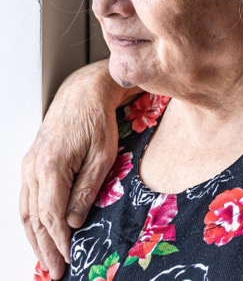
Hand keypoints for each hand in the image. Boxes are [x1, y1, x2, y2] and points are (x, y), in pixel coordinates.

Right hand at [20, 60, 137, 278]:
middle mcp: (33, 168)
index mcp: (51, 167)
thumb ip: (87, 189)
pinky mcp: (32, 163)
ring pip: (26, 211)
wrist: (83, 93)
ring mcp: (29, 165)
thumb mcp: (102, 155)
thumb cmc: (97, 119)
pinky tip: (39, 233)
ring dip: (35, 238)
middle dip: (45, 248)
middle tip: (55, 272)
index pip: (52, 216)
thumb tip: (74, 222)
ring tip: (45, 260)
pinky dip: (31, 220)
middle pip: (35, 218)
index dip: (60, 242)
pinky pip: (27, 199)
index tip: (69, 260)